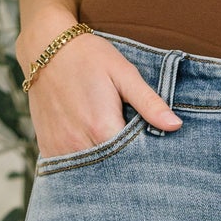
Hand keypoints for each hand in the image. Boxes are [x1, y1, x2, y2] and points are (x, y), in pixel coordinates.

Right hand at [18, 19, 181, 157]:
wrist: (44, 48)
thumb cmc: (88, 57)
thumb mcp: (123, 74)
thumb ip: (149, 103)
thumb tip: (175, 125)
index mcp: (102, 128)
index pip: (132, 160)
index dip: (144, 159)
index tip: (151, 156)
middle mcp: (80, 144)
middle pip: (111, 170)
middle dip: (125, 169)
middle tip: (135, 161)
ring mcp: (61, 149)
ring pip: (90, 173)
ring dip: (104, 169)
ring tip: (113, 156)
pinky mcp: (48, 149)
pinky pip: (70, 168)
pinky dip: (83, 166)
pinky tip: (93, 155)